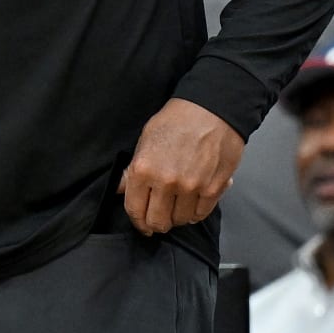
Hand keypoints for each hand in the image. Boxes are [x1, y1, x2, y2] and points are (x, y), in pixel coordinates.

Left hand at [120, 98, 244, 234]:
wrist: (212, 108)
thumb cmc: (176, 120)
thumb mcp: (145, 139)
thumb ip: (133, 170)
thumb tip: (120, 190)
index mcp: (144, 169)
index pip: (135, 210)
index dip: (138, 222)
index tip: (143, 224)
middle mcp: (166, 182)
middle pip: (158, 222)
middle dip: (157, 223)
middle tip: (160, 219)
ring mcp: (191, 187)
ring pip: (181, 220)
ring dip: (178, 217)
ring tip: (178, 206)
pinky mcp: (213, 188)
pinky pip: (201, 214)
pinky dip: (196, 213)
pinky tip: (193, 204)